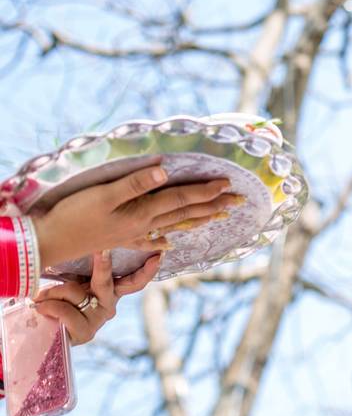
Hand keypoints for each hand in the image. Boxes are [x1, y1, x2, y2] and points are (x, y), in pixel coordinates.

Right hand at [33, 164, 242, 267]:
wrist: (49, 242)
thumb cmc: (74, 215)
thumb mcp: (103, 194)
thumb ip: (135, 182)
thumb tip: (164, 171)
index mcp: (143, 212)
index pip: (182, 199)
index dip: (205, 191)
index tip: (228, 184)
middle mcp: (144, 225)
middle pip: (185, 213)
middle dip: (213, 206)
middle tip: (238, 202)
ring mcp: (133, 234)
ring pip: (173, 225)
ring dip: (197, 219)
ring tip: (218, 217)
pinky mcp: (120, 239)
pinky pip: (149, 241)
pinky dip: (161, 240)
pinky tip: (168, 244)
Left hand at [34, 249, 158, 344]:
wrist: (41, 329)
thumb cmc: (56, 301)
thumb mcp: (71, 283)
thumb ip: (81, 272)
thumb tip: (88, 250)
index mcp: (110, 292)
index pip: (134, 281)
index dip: (147, 270)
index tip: (157, 256)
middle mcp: (109, 306)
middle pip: (106, 282)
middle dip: (103, 265)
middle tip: (102, 250)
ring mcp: (98, 320)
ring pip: (75, 292)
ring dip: (53, 292)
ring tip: (43, 297)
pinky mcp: (85, 332)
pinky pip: (64, 310)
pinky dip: (49, 306)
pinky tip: (41, 308)